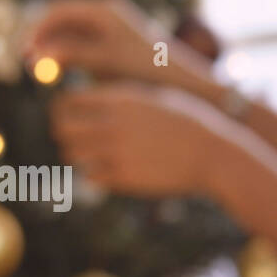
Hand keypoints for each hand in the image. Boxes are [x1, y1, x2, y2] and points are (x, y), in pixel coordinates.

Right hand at [23, 0, 212, 92]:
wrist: (185, 83)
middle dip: (40, 39)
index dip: (36, 29)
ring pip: (68, 34)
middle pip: (59, 19)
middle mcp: (105, 13)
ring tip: (39, 71)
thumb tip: (37, 53)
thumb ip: (73, 54)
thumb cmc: (149, 71)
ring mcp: (109, 28)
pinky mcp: (113, 45)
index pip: (57, 10)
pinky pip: (80, 45)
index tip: (25, 51)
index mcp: (103, 8)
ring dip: (51, 49)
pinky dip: (66, 57)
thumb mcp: (108, 62)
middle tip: (26, 63)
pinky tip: (59, 74)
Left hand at [49, 83, 220, 196]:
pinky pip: (91, 176)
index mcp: (119, 99)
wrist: (214, 155)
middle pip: (63, 128)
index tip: (70, 117)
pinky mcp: (125, 178)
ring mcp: (117, 152)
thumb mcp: (155, 98)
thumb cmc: (189, 123)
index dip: (64, 110)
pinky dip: (95, 174)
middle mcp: (113, 123)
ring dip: (77, 155)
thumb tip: (93, 102)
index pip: (68, 102)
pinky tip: (110, 171)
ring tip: (91, 156)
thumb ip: (122, 99)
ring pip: (71, 154)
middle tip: (75, 138)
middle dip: (64, 133)